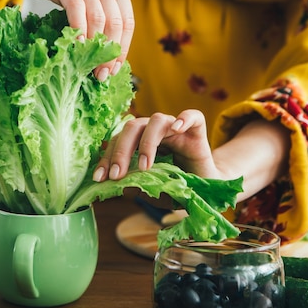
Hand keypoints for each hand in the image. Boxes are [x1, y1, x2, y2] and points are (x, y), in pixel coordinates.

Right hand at [14, 0, 134, 79]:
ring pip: (99, 20)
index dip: (123, 47)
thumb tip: (107, 50)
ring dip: (95, 48)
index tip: (116, 68)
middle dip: (111, 53)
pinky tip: (76, 47)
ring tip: (90, 68)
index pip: (128, 20)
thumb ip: (102, 9)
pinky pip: (77, 12)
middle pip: (116, 23)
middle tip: (103, 74)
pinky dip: (79, 32)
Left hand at [93, 109, 218, 181]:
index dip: (107, 158)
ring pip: (156, 120)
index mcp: (140, 142)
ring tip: (145, 167)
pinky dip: (184, 119)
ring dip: (147, 142)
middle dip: (120, 151)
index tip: (99, 178)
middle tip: (117, 175)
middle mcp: (155, 131)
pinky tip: (177, 128)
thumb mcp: (156, 192)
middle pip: (132, 127)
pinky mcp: (197, 131)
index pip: (118, 141)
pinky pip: (192, 115)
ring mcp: (176, 128)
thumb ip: (141, 188)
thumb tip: (122, 188)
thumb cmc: (179, 186)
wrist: (208, 188)